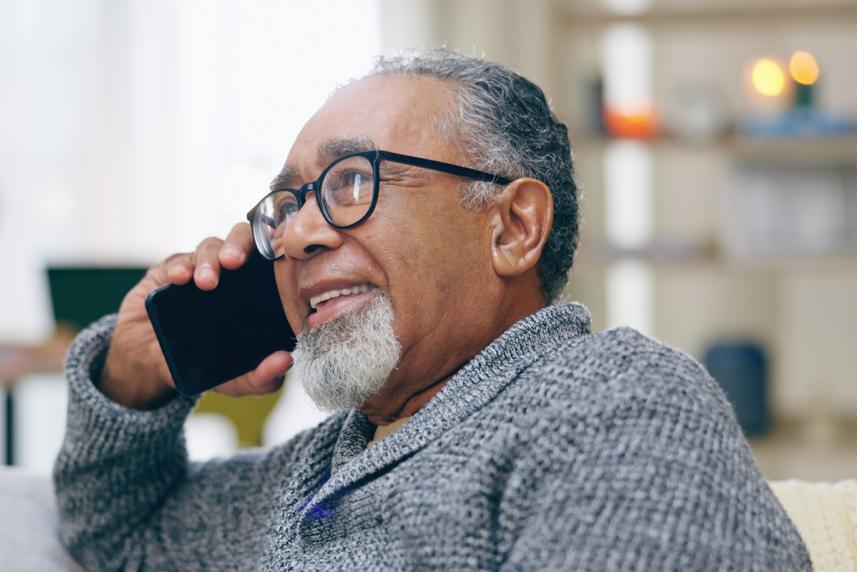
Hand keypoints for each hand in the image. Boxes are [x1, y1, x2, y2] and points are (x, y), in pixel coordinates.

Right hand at [100, 223, 292, 409]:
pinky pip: (177, 260)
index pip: (272, 257)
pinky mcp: (170, 271)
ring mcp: (201, 269)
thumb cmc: (202, 364)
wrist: (150, 366)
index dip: (278, 249)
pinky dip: (180, 267)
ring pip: (210, 246)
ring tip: (205, 282)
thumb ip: (261, 377)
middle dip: (240, 244)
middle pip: (243, 239)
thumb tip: (285, 361)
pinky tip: (178, 279)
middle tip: (235, 263)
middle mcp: (231, 273)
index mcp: (256, 290)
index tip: (279, 259)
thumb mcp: (234, 379)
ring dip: (208, 259)